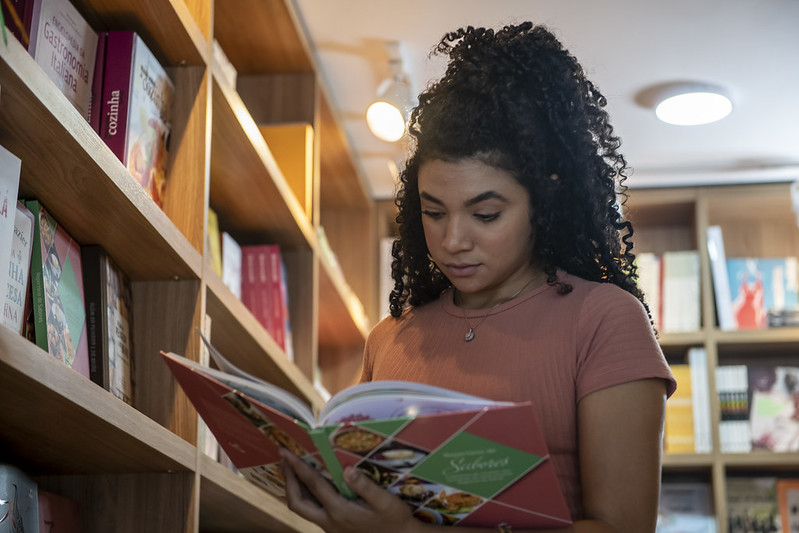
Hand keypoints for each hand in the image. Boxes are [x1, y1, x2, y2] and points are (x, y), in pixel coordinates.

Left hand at [280, 448, 424, 532]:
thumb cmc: (395, 520)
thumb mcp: (386, 502)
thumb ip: (365, 486)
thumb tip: (346, 469)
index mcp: (340, 511)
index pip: (313, 485)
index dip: (297, 467)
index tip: (286, 452)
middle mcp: (330, 521)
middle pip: (297, 502)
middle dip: (288, 480)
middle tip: (284, 459)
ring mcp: (330, 527)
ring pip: (302, 509)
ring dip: (294, 488)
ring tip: (291, 469)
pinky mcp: (334, 529)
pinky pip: (312, 511)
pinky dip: (305, 495)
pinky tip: (310, 486)